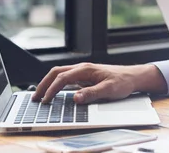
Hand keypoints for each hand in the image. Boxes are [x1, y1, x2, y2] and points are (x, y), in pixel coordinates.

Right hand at [31, 63, 167, 103]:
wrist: (133, 77)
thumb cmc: (123, 82)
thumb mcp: (109, 89)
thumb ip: (92, 93)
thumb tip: (75, 98)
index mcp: (86, 69)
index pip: (62, 78)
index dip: (51, 89)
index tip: (45, 101)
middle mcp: (82, 68)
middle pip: (56, 73)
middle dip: (44, 84)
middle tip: (35, 98)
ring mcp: (83, 72)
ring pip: (60, 74)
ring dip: (48, 84)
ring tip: (40, 96)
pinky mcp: (85, 77)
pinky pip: (66, 79)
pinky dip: (56, 84)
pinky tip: (54, 93)